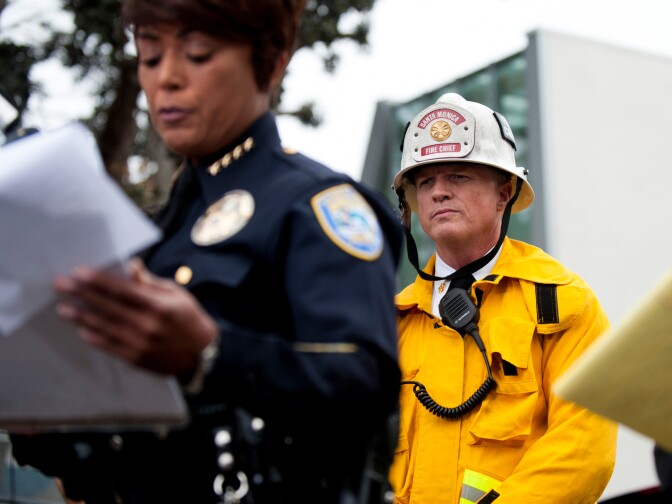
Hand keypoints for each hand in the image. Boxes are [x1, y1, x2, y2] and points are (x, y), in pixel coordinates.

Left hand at [53, 258, 217, 375]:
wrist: (203, 355)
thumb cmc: (190, 319)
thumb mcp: (177, 294)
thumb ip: (150, 283)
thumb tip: (131, 266)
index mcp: (158, 305)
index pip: (122, 290)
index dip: (98, 281)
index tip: (79, 272)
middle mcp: (147, 324)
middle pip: (108, 306)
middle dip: (82, 294)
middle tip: (62, 285)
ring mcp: (140, 343)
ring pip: (104, 327)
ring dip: (82, 316)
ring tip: (64, 308)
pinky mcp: (136, 358)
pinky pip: (110, 346)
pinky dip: (95, 337)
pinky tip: (83, 329)